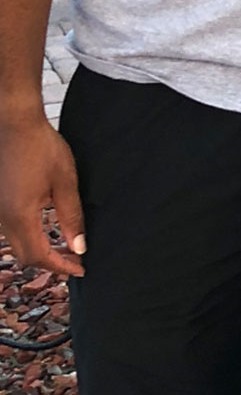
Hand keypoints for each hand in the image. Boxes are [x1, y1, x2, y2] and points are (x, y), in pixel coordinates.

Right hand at [0, 109, 80, 277]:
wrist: (14, 124)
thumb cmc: (41, 148)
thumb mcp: (65, 183)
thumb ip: (71, 217)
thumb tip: (79, 246)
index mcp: (20, 215)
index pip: (38, 256)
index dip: (60, 266)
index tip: (80, 269)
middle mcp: (3, 217)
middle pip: (24, 254)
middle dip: (50, 262)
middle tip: (75, 260)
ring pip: (16, 242)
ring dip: (39, 249)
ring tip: (65, 246)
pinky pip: (11, 228)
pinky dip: (29, 236)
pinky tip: (46, 229)